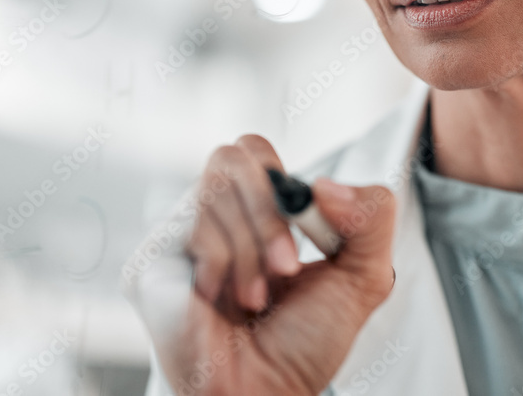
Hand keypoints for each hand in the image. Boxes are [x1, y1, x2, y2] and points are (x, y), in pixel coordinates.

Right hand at [124, 134, 396, 394]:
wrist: (269, 393)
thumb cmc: (306, 341)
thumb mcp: (362, 274)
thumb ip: (372, 215)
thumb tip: (325, 185)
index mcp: (255, 209)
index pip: (254, 150)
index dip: (283, 183)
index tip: (310, 234)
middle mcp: (212, 215)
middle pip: (233, 156)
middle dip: (269, 215)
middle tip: (287, 268)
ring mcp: (177, 235)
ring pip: (215, 193)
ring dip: (253, 255)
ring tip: (258, 299)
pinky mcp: (151, 263)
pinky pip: (195, 234)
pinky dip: (225, 270)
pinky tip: (224, 304)